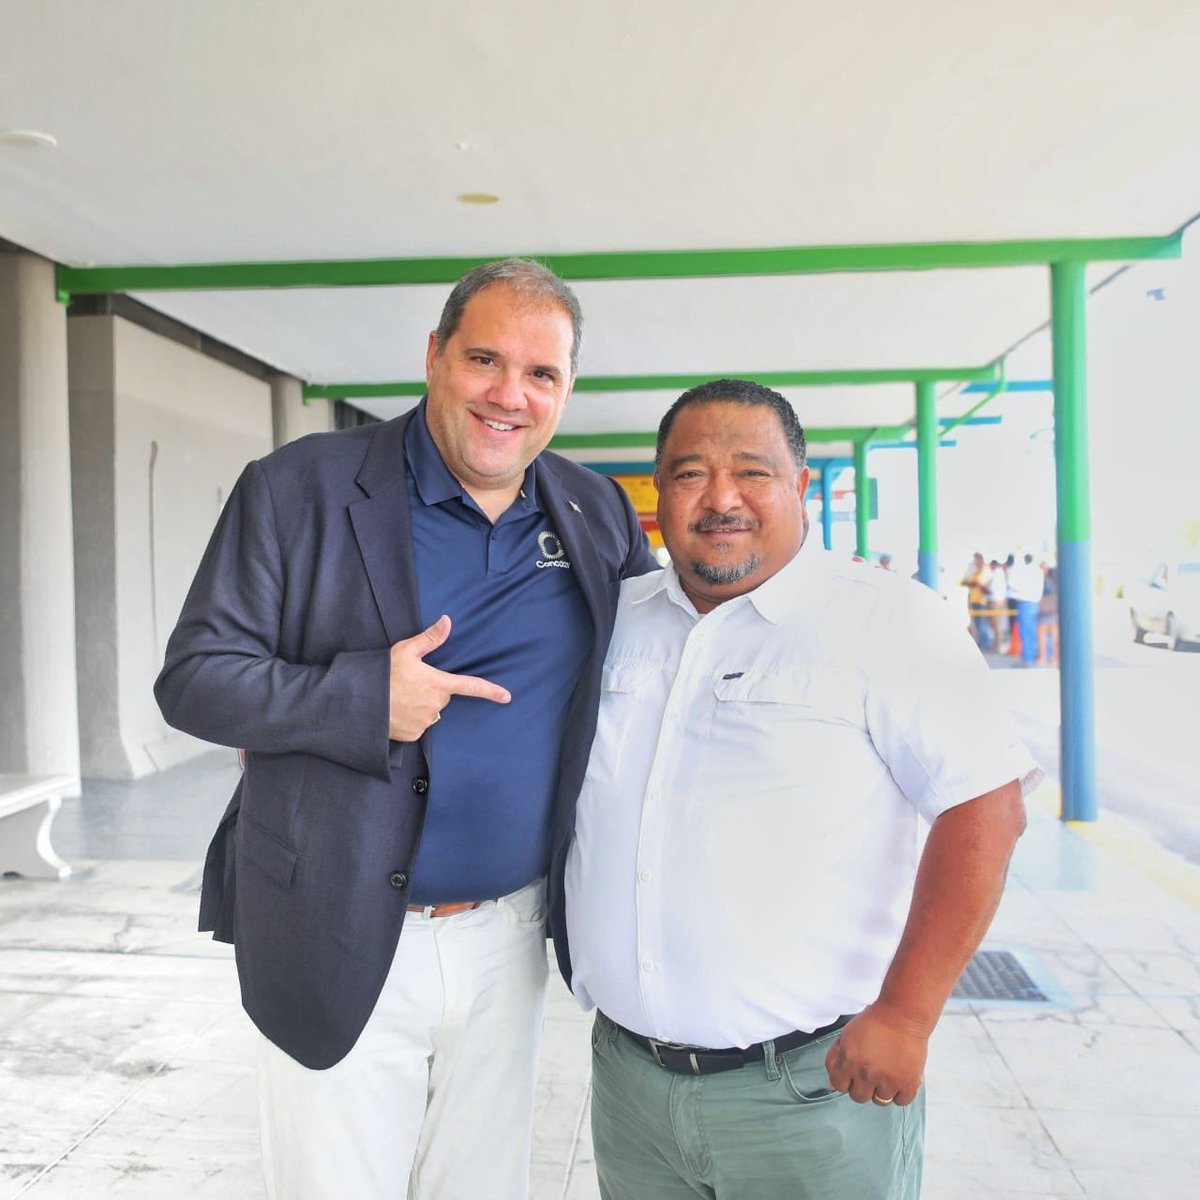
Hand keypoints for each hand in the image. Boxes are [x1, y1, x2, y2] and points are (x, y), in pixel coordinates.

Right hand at [388, 615, 509, 741]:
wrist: (360, 702)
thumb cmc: (382, 674)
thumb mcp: (405, 651)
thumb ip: (430, 638)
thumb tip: (447, 620)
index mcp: (438, 683)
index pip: (470, 686)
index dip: (491, 691)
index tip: (506, 696)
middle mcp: (436, 705)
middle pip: (442, 697)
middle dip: (431, 691)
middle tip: (409, 684)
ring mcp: (425, 721)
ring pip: (431, 712)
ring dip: (420, 705)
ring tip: (400, 698)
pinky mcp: (414, 735)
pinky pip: (419, 726)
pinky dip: (411, 719)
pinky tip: (397, 711)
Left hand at [824, 1002, 928, 1106]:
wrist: (902, 1014)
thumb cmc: (874, 1022)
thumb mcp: (846, 1035)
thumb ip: (835, 1059)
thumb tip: (831, 1085)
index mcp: (848, 1060)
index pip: (838, 1085)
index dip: (845, 1079)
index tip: (853, 1073)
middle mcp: (866, 1073)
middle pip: (858, 1097)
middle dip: (862, 1086)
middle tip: (871, 1072)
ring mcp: (887, 1080)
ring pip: (879, 1101)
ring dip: (882, 1089)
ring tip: (887, 1071)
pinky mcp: (908, 1083)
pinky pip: (901, 1101)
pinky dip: (900, 1092)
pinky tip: (899, 1077)